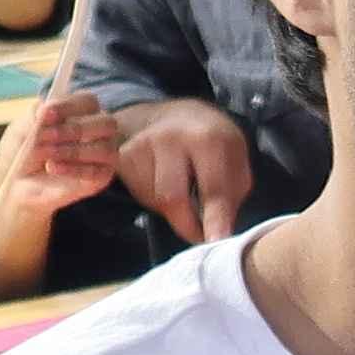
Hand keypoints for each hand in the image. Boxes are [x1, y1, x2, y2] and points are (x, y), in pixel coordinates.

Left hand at [0, 90, 118, 214]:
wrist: (16, 184)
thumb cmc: (21, 152)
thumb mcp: (20, 130)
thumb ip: (34, 117)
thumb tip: (47, 109)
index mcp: (80, 113)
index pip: (89, 101)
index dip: (69, 106)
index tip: (45, 113)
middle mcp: (98, 132)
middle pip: (107, 123)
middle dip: (75, 129)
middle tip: (46, 136)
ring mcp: (104, 155)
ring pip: (105, 149)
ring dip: (71, 151)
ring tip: (46, 156)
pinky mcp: (101, 177)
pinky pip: (97, 172)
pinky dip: (72, 169)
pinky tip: (52, 167)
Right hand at [113, 98, 253, 243]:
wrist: (171, 114)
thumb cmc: (211, 141)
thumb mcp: (235, 159)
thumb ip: (231, 194)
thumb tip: (219, 231)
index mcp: (209, 138)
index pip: (212, 187)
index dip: (215, 218)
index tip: (216, 240)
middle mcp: (170, 138)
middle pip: (172, 198)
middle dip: (187, 224)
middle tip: (200, 233)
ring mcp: (140, 145)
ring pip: (153, 198)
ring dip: (171, 209)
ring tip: (183, 189)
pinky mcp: (120, 155)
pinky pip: (137, 192)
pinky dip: (152, 197)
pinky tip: (162, 181)